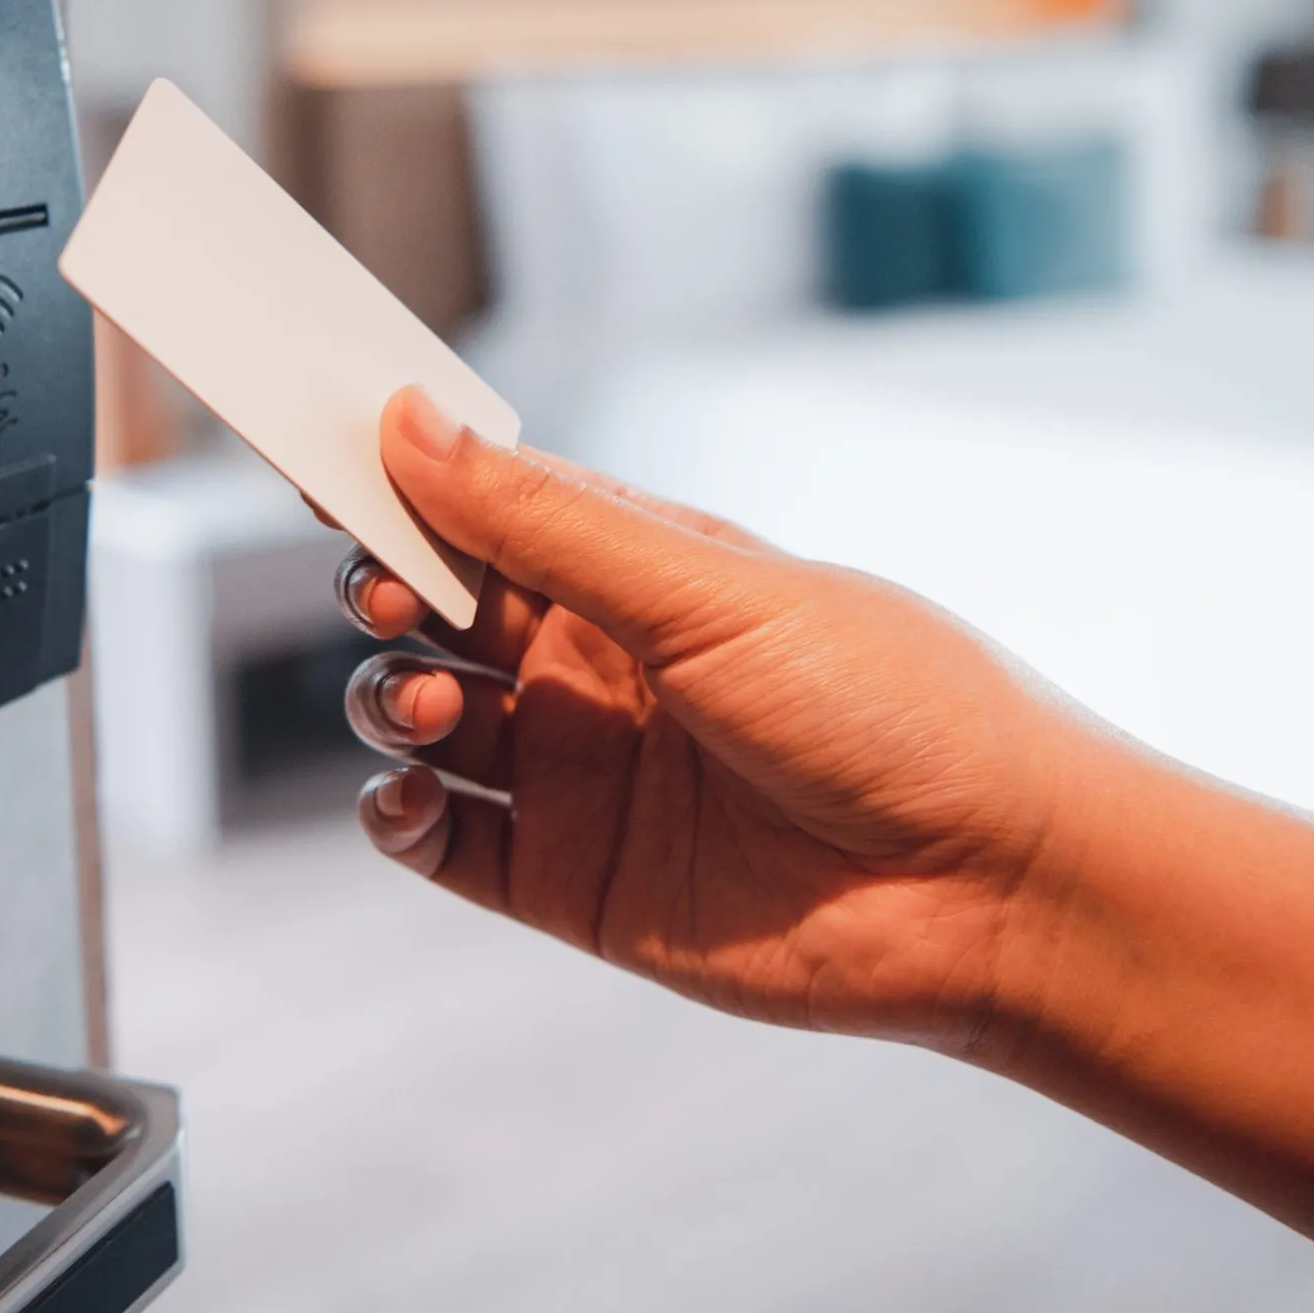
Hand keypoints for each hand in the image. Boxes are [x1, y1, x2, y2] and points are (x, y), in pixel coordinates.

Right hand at [336, 386, 1107, 1051]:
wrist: (994, 888)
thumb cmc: (895, 708)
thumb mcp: (708, 590)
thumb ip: (544, 521)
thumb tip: (411, 424)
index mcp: (639, 569)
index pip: (485, 506)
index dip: (400, 482)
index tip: (319, 458)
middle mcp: (602, 664)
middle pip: (437, 608)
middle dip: (387, 588)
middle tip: (390, 594)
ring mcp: (584, 772)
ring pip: (422, 717)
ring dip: (393, 697)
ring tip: (439, 707)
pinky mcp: (575, 880)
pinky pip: (443, 840)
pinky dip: (398, 814)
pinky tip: (414, 797)